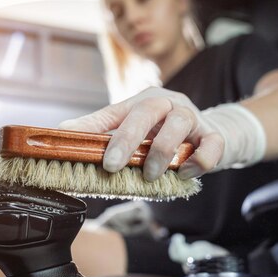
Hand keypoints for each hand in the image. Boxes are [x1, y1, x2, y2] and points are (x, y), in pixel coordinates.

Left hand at [59, 87, 223, 180]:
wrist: (214, 132)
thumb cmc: (165, 133)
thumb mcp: (133, 128)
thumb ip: (101, 130)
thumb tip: (62, 132)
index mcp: (143, 101)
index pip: (116, 111)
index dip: (96, 129)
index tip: (79, 148)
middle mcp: (168, 103)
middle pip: (146, 111)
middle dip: (127, 139)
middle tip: (113, 166)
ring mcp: (193, 117)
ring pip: (179, 124)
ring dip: (162, 153)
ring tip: (150, 175)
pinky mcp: (215, 135)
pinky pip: (211, 146)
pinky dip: (198, 162)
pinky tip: (185, 173)